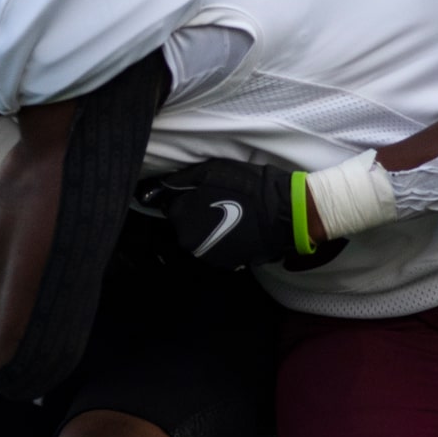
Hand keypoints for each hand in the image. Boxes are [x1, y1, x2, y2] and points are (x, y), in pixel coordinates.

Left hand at [135, 159, 344, 271]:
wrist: (284, 213)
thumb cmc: (248, 187)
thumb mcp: (210, 171)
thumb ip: (179, 181)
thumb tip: (153, 190)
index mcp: (182, 218)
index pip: (169, 206)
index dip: (183, 196)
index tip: (198, 191)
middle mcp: (189, 242)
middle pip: (183, 224)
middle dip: (194, 213)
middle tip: (217, 199)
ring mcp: (207, 256)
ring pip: (199, 237)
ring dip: (208, 226)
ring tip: (230, 213)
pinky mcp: (225, 264)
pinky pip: (215, 247)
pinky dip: (221, 238)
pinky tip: (237, 227)